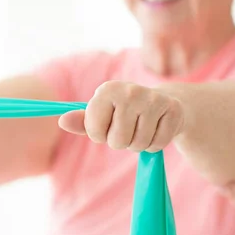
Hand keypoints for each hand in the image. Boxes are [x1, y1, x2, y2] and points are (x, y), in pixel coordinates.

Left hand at [58, 81, 183, 151]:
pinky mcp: (173, 110)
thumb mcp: (101, 115)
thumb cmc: (124, 112)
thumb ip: (81, 121)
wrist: (163, 102)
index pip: (94, 131)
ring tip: (142, 128)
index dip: (101, 135)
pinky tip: (156, 128)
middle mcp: (130, 91)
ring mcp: (153, 99)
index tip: (108, 125)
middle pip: (117, 141)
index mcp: (107, 90)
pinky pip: (157, 144)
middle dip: (121, 141)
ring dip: (138, 143)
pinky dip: (155, 143)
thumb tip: (62, 121)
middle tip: (128, 128)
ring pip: (138, 144)